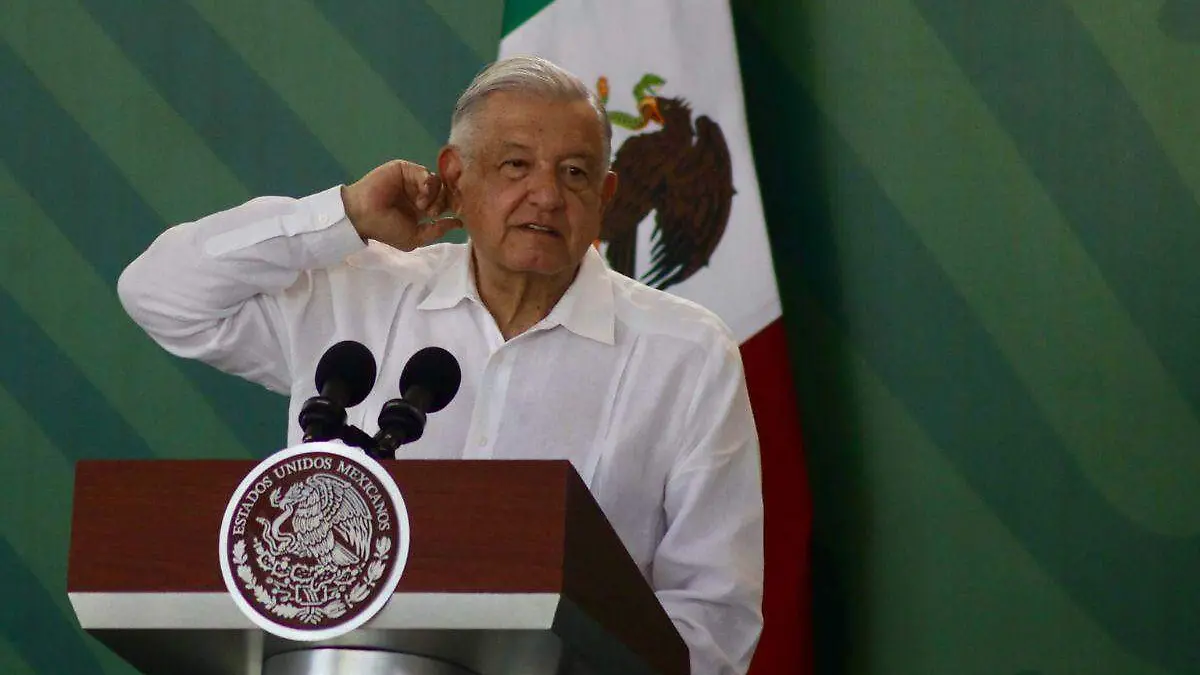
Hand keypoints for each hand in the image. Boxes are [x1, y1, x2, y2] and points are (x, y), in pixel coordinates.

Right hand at [340, 160, 460, 250]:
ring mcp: (412, 180)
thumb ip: (437, 230)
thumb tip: (459, 224)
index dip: (454, 207)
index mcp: (422, 209)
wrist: (363, 215)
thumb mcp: (415, 237)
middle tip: (432, 214)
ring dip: (435, 196)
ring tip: (423, 207)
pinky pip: (425, 172)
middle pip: (445, 191)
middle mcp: (419, 193)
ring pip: (438, 182)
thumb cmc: (386, 229)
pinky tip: (420, 196)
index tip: (459, 214)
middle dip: (444, 203)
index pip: (446, 204)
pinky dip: (428, 184)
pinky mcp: (405, 169)